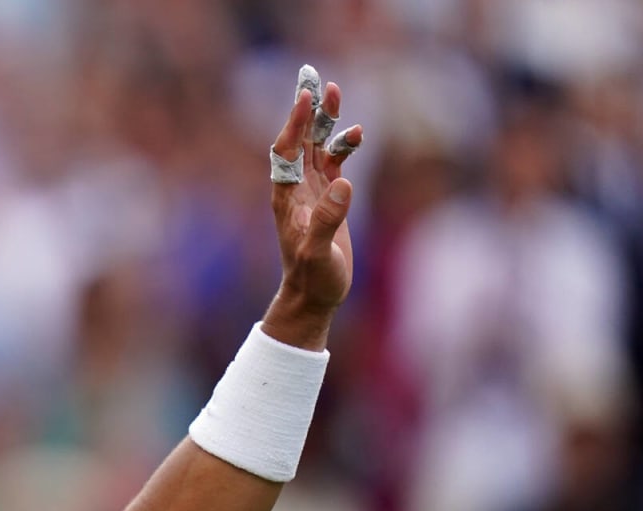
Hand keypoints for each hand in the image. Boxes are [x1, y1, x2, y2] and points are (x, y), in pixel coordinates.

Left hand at [266, 70, 361, 347]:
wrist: (314, 296)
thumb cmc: (311, 277)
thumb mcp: (318, 251)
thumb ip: (328, 218)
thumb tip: (344, 183)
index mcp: (286, 197)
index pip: (285, 151)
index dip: (294, 123)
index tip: (303, 98)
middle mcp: (295, 189)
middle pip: (299, 140)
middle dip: (308, 111)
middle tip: (317, 81)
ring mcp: (312, 192)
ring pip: (316, 146)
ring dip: (326, 121)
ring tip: (336, 91)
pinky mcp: (329, 199)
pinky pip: (334, 163)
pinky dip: (343, 146)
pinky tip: (357, 133)